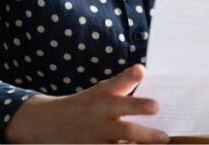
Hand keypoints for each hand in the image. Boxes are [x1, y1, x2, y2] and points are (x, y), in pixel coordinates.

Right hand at [3, 64, 167, 142]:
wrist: (47, 122)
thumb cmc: (84, 105)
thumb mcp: (99, 91)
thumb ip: (121, 83)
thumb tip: (142, 70)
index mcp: (103, 96)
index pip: (118, 83)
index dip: (129, 77)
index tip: (140, 70)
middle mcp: (100, 115)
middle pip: (122, 117)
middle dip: (139, 112)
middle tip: (158, 117)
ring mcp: (95, 136)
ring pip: (118, 142)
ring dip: (138, 143)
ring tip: (160, 141)